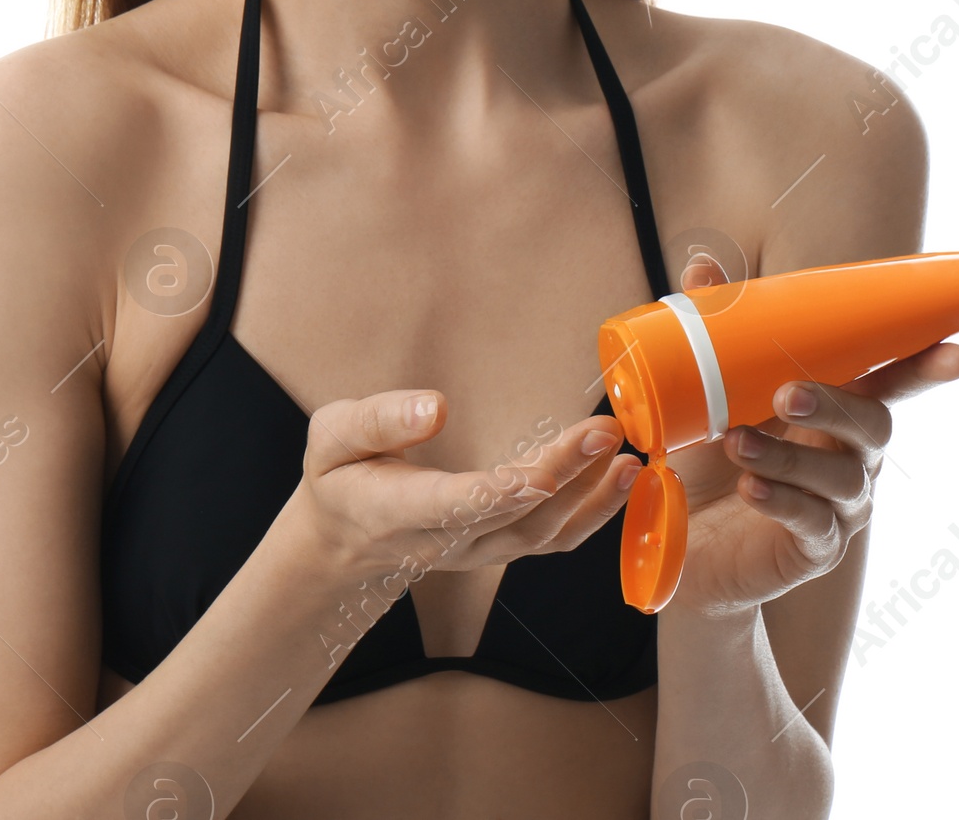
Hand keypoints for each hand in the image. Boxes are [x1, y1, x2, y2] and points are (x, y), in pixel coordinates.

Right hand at [296, 388, 643, 588]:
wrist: (345, 541)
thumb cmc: (339, 475)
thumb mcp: (332, 436)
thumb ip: (378, 421)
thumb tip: (433, 407)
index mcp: (397, 509)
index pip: (451, 505)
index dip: (494, 494)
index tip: (535, 474)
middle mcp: (446, 540)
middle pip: (512, 516)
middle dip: (562, 474)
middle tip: (603, 431)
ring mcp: (479, 552)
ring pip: (542, 535)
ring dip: (591, 498)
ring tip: (627, 455)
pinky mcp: (502, 548)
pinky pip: (554, 541)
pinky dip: (594, 515)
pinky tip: (624, 479)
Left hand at [663, 278, 958, 618]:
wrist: (688, 543)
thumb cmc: (710, 457)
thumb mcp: (704, 392)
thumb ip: (714, 331)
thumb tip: (703, 265)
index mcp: (836, 408)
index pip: (889, 382)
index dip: (925, 367)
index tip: (957, 354)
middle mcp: (852, 455)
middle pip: (873, 425)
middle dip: (834, 405)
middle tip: (786, 394)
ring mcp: (842, 505)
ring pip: (841, 476)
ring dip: (789, 456)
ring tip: (737, 444)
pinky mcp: (818, 547)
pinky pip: (814, 522)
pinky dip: (783, 500)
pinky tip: (751, 488)